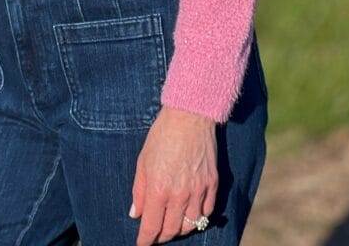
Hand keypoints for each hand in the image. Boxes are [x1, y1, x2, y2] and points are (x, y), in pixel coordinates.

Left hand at [129, 105, 217, 243]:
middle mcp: (180, 195)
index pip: (152, 227)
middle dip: (161, 236)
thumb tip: (136, 214)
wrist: (189, 116)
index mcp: (159, 189)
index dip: (145, 240)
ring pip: (191, 225)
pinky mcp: (212, 184)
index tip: (142, 244)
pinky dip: (198, 218)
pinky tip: (190, 214)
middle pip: (171, 230)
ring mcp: (198, 190)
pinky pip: (207, 212)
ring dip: (179, 230)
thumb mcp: (143, 161)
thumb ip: (139, 190)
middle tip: (155, 234)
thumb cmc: (162, 135)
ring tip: (172, 225)